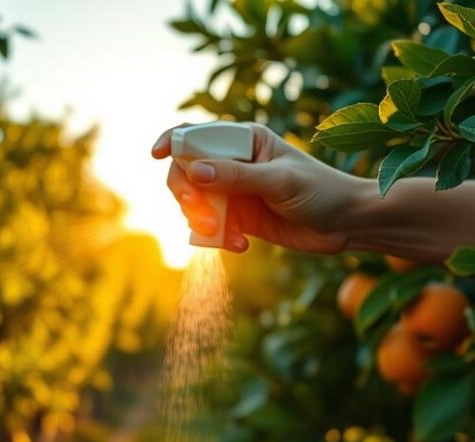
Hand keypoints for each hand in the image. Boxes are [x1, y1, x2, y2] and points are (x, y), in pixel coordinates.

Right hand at [152, 122, 368, 253]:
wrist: (347, 224)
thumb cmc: (321, 190)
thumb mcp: (278, 181)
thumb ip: (236, 176)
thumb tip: (194, 171)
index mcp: (245, 141)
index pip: (197, 134)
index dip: (173, 141)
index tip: (157, 154)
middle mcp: (233, 164)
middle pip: (186, 172)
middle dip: (187, 194)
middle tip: (201, 213)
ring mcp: (232, 192)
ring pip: (194, 202)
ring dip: (200, 220)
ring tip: (223, 234)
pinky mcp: (237, 219)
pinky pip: (209, 227)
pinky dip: (217, 238)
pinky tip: (241, 246)